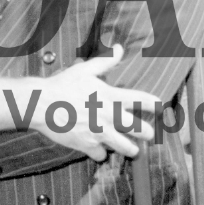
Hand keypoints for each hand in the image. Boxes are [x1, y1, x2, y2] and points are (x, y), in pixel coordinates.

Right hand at [32, 45, 158, 160]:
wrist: (42, 104)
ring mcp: (100, 133)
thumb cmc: (63, 84)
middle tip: (149, 134)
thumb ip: (106, 61)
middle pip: (140, 129)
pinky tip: (99, 150)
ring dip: (131, 149)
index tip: (161, 107)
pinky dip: (101, 154)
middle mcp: (110, 116)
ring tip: (133, 149)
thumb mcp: (85, 69)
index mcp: (111, 96)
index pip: (142, 100)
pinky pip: (101, 156)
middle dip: (148, 133)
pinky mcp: (88, 145)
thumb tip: (119, 48)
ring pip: (126, 148)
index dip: (155, 104)